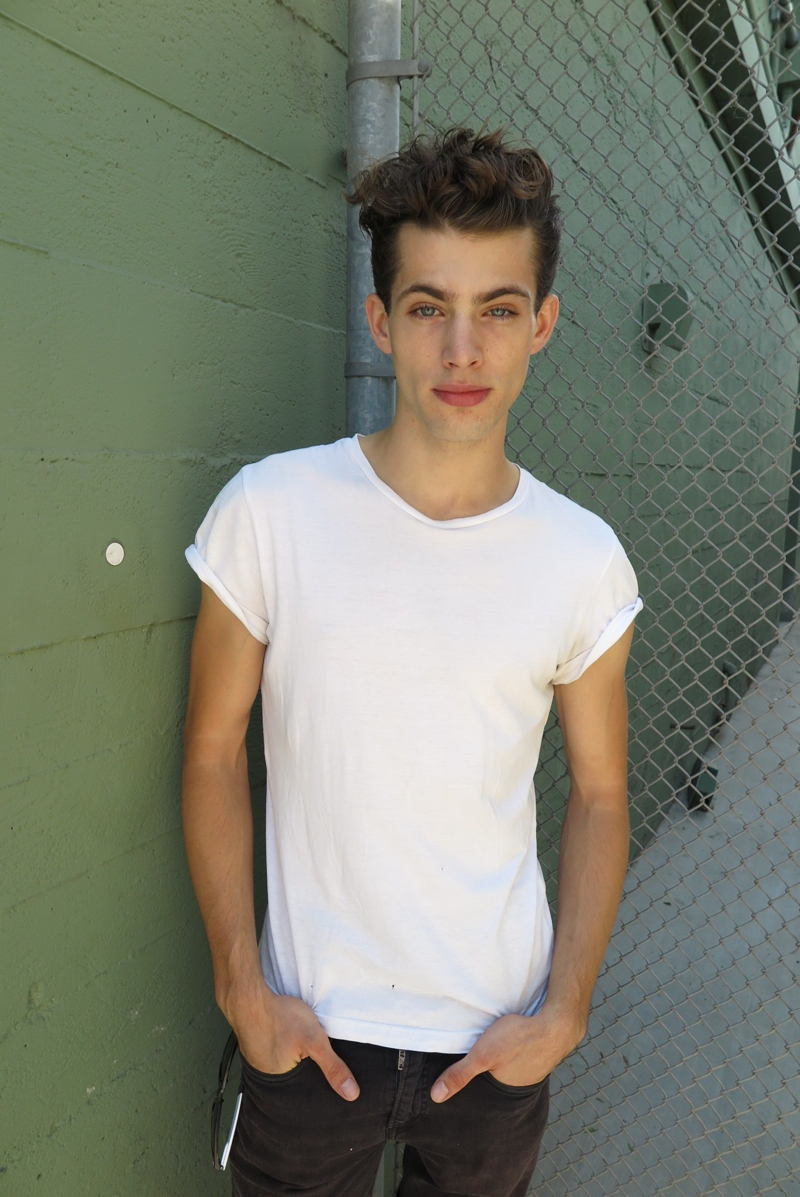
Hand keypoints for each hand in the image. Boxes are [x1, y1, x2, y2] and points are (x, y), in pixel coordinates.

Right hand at [222, 980, 360, 1100]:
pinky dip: (284, 1047)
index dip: (321, 1084)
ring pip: (286, 1064)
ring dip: (295, 1057)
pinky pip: (276, 1052)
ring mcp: (260, 1062)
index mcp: (283, 1084)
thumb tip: (352, 1094)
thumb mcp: (314, 1040)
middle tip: (316, 1055)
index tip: (331, 1076)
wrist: (248, 998)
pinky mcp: (257, 1047)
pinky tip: (289, 1038)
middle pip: (297, 1078)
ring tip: (302, 1046)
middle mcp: (269, 1077)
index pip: (308, 1092)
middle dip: (309, 1070)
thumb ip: (333, 1067)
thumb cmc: (280, 1018)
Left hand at [430, 1006, 584, 1101]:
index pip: (484, 1091)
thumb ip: (459, 1074)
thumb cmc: (519, 1039)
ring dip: (506, 1057)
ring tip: (496, 1046)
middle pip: (498, 1077)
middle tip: (480, 1055)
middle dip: (490, 1070)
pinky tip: (515, 1038)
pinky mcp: (541, 1051)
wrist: (558, 1023)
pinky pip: (525, 1053)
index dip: (475, 1083)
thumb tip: (436, 1097)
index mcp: (505, 1088)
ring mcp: (534, 1068)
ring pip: (512, 1065)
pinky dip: (519, 1048)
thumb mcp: (482, 1055)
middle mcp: (521, 1083)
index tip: (464, 1074)